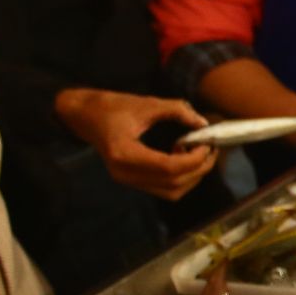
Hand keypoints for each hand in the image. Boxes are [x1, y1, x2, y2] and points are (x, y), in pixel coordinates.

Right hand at [55, 88, 215, 200]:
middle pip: (173, 183)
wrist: (84, 115)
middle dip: (199, 168)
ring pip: (171, 191)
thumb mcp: (146, 103)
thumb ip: (177, 110)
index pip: (168, 168)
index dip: (193, 159)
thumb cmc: (111, 106)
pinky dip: (181, 178)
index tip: (207, 144)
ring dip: (192, 176)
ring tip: (199, 154)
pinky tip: (183, 158)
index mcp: (124, 153)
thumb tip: (203, 123)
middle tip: (210, 150)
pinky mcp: (131, 180)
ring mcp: (127, 180)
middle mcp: (124, 173)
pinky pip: (164, 189)